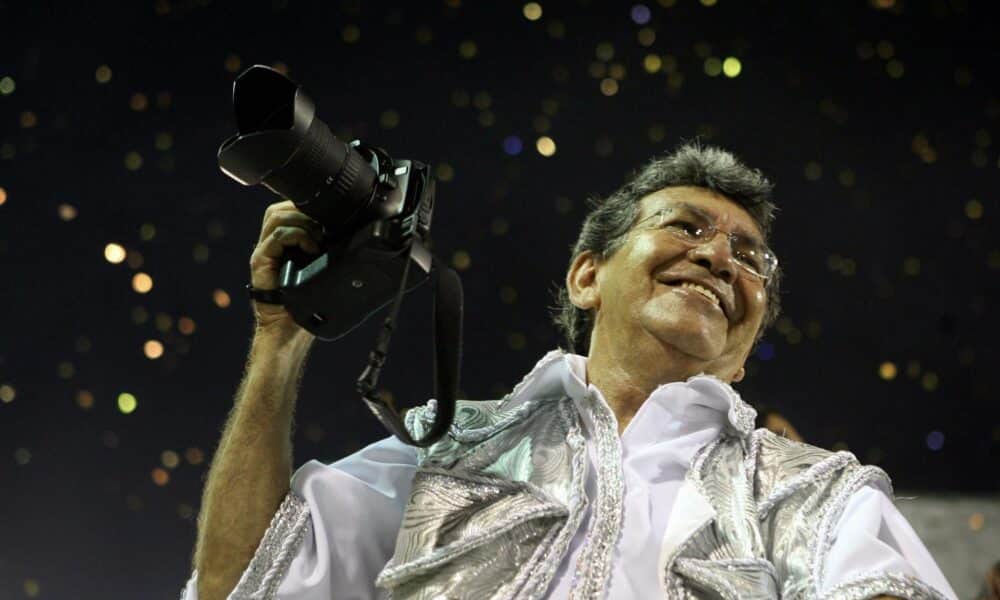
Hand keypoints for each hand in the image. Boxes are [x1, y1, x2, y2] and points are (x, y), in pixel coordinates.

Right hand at [249, 200, 324, 334]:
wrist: (288, 327)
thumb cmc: (305, 303)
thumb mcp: (322, 270)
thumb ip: (329, 251)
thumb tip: (354, 235)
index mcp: (283, 243)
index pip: (288, 210)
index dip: (306, 207)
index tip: (329, 216)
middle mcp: (270, 244)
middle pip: (280, 209)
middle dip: (303, 210)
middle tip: (324, 225)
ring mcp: (264, 251)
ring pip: (277, 217)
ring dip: (302, 222)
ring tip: (318, 237)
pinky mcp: (260, 261)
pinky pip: (276, 237)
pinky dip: (296, 236)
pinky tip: (312, 248)